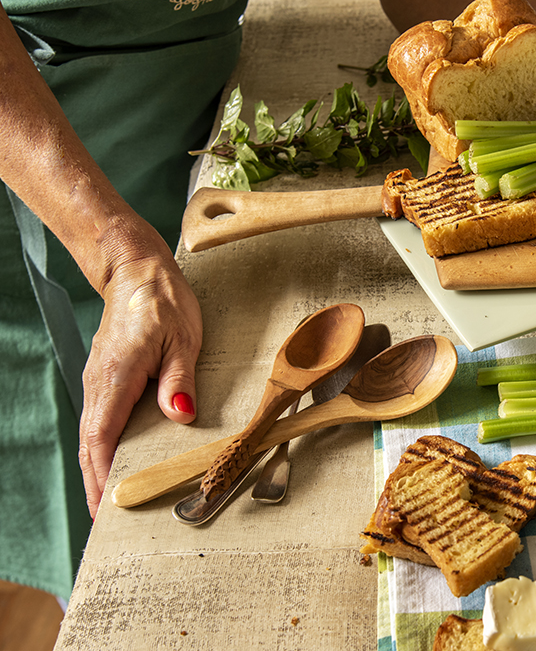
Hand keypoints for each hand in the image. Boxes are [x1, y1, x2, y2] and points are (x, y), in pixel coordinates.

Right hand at [78, 245, 201, 517]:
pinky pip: (101, 423)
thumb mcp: (182, 337)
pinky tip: (115, 465)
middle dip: (97, 485)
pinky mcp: (107, 380)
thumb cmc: (162, 300)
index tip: (106, 508)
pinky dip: (103, 450)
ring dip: (98, 471)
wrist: (138, 272)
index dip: (103, 475)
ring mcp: (99, 383)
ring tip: (110, 507)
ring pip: (93, 437)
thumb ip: (180, 379)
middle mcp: (100, 384)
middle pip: (91, 446)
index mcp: (116, 376)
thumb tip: (180, 416)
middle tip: (107, 525)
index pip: (102, 437)